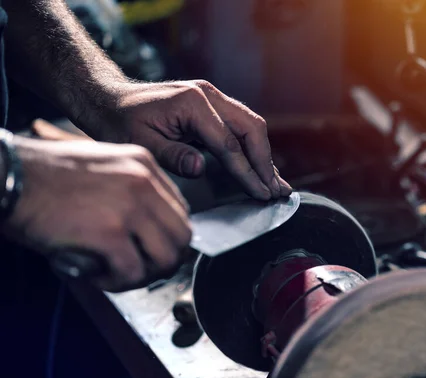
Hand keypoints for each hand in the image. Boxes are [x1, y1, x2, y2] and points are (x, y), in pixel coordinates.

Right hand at [4, 135, 191, 291]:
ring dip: (144, 275)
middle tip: (140, 270)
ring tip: (118, 275)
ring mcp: (129, 207)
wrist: (6, 176)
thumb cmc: (42, 175)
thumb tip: (147, 228)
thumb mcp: (100, 167)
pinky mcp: (109, 233)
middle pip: (182, 236)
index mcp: (143, 164)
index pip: (180, 210)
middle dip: (164, 260)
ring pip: (165, 258)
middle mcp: (143, 182)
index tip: (152, 249)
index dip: (168, 237)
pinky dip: (117, 283)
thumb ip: (129, 190)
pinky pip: (132, 272)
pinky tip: (97, 276)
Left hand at [83, 80, 291, 200]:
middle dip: (266, 162)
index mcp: (192, 103)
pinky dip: (252, 149)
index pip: (229, 144)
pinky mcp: (212, 106)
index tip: (261, 194)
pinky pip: (240, 127)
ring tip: (276, 184)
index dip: (247, 172)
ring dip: (264, 156)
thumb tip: (201, 169)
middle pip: (251, 128)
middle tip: (277, 191)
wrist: (108, 98)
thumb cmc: (119, 121)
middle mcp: (208, 95)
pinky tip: (260, 168)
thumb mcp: (139, 142)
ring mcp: (212, 98)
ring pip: (250, 126)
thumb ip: (172, 155)